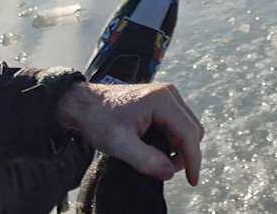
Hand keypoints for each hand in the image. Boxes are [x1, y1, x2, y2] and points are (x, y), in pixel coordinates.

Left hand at [55, 81, 203, 185]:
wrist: (83, 103)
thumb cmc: (98, 119)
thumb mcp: (119, 144)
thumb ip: (145, 160)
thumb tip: (169, 173)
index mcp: (162, 100)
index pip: (188, 133)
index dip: (193, 159)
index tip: (192, 181)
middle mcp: (169, 94)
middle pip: (192, 130)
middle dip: (184, 154)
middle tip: (163, 170)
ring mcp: (166, 96)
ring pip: (186, 127)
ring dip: (178, 148)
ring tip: (157, 161)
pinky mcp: (161, 102)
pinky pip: (177, 124)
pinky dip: (171, 140)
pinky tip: (155, 149)